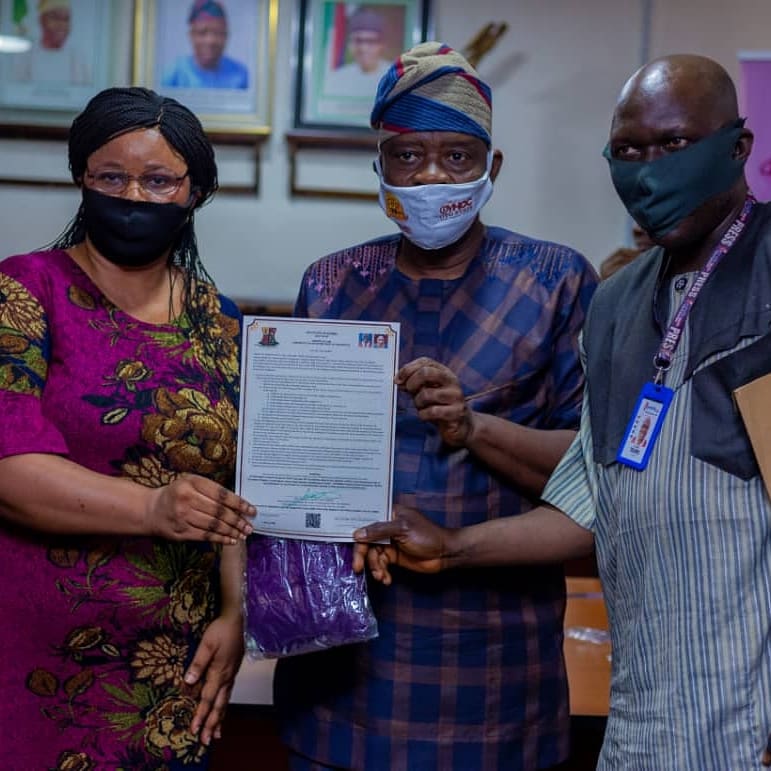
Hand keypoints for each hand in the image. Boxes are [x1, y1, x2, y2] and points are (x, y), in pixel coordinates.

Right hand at [145, 474, 254, 544]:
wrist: (151, 509)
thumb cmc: (177, 493)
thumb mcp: (191, 482)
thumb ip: (211, 489)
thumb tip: (238, 503)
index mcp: (192, 482)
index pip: (221, 494)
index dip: (239, 503)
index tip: (251, 510)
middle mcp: (187, 498)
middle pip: (219, 511)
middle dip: (237, 520)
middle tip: (249, 526)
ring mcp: (183, 516)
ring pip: (213, 525)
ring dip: (232, 531)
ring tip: (243, 534)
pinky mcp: (181, 531)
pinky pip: (205, 536)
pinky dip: (220, 538)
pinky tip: (231, 540)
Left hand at [184, 614, 244, 745]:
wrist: (240, 618)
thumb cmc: (222, 629)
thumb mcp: (207, 643)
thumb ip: (198, 663)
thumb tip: (188, 682)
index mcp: (219, 672)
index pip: (208, 698)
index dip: (200, 714)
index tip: (194, 730)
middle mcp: (227, 677)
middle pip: (219, 705)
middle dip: (212, 723)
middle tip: (207, 741)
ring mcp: (232, 674)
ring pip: (226, 701)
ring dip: (220, 718)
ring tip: (216, 733)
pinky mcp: (234, 669)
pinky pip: (229, 693)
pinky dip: (225, 705)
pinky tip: (223, 708)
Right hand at [353, 505, 452, 583]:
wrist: (445, 554)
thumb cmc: (427, 535)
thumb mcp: (402, 529)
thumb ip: (379, 531)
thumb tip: (357, 534)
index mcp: (389, 514)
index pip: (366, 522)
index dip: (357, 533)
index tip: (350, 544)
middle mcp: (386, 528)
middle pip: (366, 541)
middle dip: (362, 556)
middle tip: (358, 568)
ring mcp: (389, 543)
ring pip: (372, 555)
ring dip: (375, 567)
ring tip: (381, 577)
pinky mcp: (393, 557)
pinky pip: (380, 565)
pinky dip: (382, 572)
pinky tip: (386, 579)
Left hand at [396, 357, 474, 446]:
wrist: (462, 425)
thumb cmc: (441, 405)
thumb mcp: (427, 391)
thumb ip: (414, 384)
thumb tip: (398, 380)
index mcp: (444, 372)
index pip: (425, 362)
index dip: (408, 369)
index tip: (397, 379)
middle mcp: (452, 381)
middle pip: (426, 372)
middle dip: (412, 382)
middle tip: (409, 391)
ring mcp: (456, 396)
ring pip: (427, 394)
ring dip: (418, 402)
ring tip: (421, 407)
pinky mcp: (456, 412)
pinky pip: (432, 411)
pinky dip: (423, 415)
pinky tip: (426, 416)